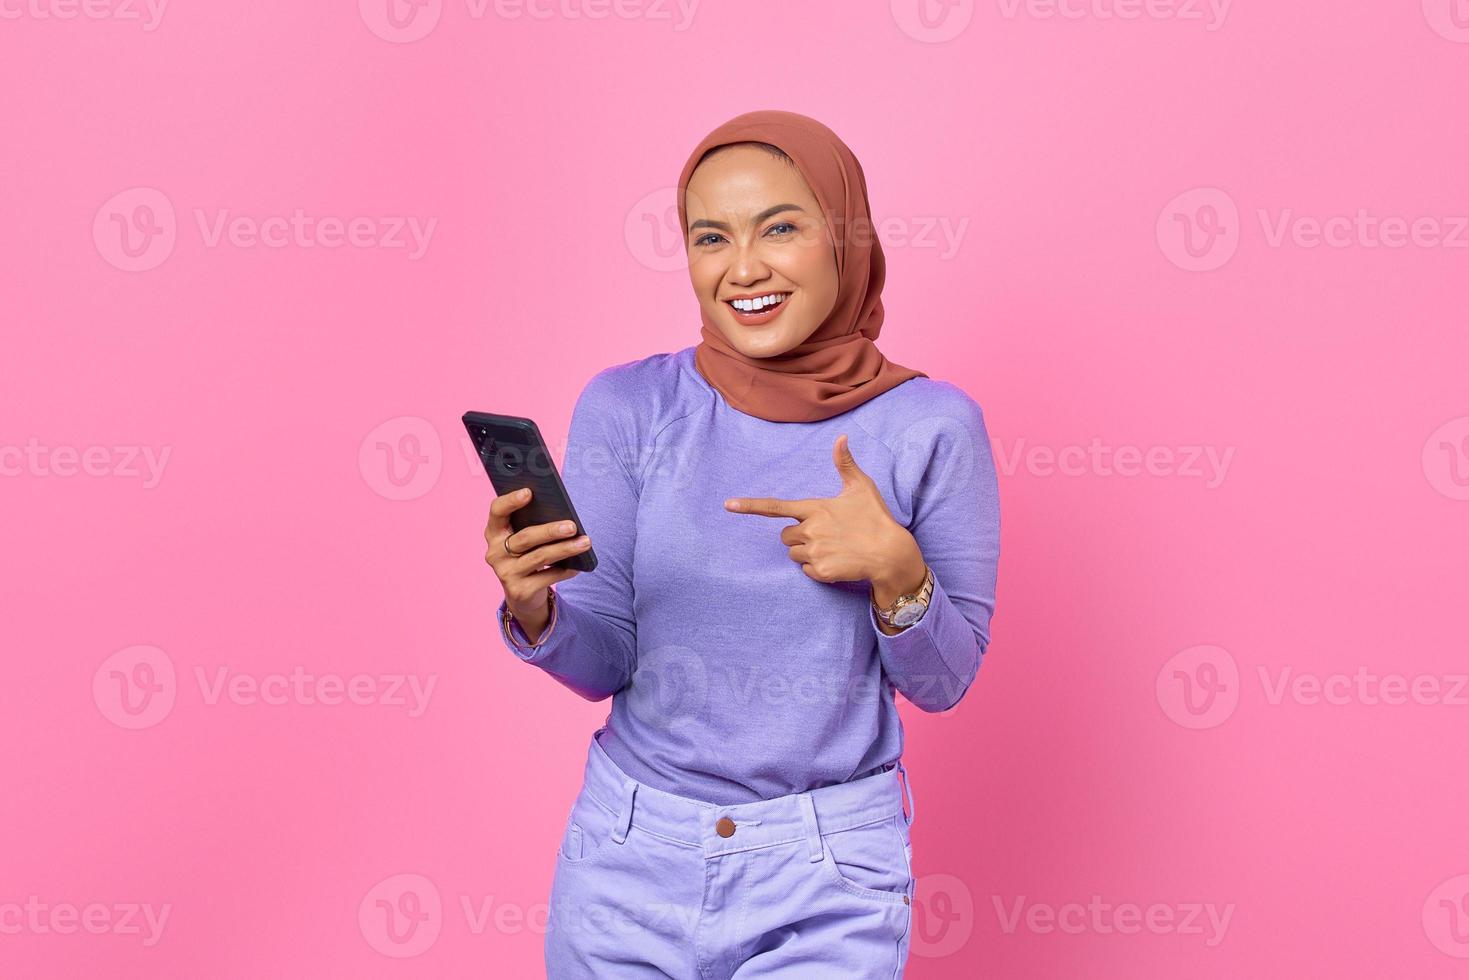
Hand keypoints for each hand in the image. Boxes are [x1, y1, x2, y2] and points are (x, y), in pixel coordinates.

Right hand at [483, 487, 590, 641]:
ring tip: (585, 542)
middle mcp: (495, 552)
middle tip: (572, 526)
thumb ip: (534, 523)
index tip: (529, 492)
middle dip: (550, 530)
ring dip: (565, 549)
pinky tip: (579, 565)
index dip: (510, 501)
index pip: (497, 512)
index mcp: (494, 532)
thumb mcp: (526, 538)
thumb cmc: (528, 555)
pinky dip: (565, 570)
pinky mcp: (519, 591)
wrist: (523, 594)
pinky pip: (547, 577)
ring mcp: (505, 573)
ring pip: (539, 557)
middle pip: (525, 537)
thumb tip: (563, 513)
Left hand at [724, 433, 925, 596]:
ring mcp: (815, 551)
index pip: (776, 507)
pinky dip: (818, 568)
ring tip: (834, 547)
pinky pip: (806, 571)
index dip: (750, 506)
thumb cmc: (875, 517)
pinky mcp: (821, 571)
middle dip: (799, 536)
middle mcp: (811, 530)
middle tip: (825, 534)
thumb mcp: (861, 487)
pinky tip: (837, 561)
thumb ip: (845, 464)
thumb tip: (841, 437)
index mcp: (815, 508)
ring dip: (808, 552)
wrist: (891, 553)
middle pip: (785, 536)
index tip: (728, 505)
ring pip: (794, 555)